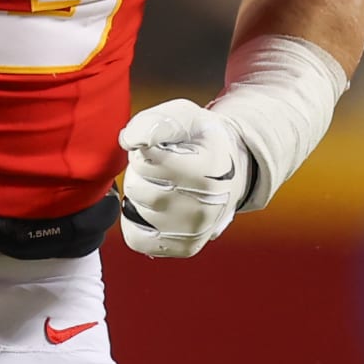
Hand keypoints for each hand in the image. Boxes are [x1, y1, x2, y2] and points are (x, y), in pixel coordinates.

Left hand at [118, 99, 251, 258]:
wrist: (234, 169)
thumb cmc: (201, 139)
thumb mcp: (184, 116)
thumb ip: (155, 121)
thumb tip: (130, 141)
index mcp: (207, 169)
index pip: (145, 161)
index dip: (144, 148)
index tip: (162, 146)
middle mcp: (205, 206)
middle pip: (137, 186)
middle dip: (140, 170)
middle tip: (162, 164)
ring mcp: (196, 231)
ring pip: (135, 209)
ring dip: (139, 194)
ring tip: (163, 183)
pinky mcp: (186, 248)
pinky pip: (137, 238)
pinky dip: (135, 222)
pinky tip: (153, 207)